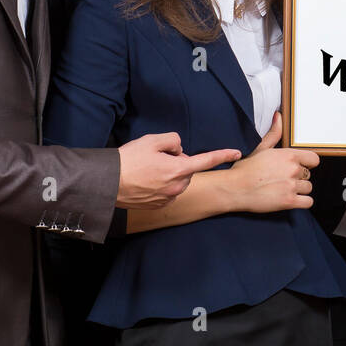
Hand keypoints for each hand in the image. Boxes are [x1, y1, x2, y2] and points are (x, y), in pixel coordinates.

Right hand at [115, 132, 240, 208]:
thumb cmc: (129, 160)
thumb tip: (179, 151)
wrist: (108, 183)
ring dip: (169, 173)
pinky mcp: (159, 205)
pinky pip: (167, 190)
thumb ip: (173, 140)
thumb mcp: (152, 140)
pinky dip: (161, 184)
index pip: (206, 160)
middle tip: (155, 158)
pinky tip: (145, 180)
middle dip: (177, 161)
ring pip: (177, 180)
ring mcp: (168, 198)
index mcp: (179, 169)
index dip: (223, 155)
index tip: (237, 153)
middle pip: (187, 169)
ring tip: (146, 170)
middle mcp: (177, 186)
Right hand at [226, 114, 319, 212]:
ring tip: (284, 189)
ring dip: (299, 190)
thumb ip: (274, 133)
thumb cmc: (245, 169)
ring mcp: (291, 186)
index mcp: (288, 155)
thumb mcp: (261, 148)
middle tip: (283, 179)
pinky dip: (302, 202)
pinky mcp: (289, 201)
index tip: (299, 167)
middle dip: (298, 177)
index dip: (306, 164)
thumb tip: (278, 116)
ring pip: (308, 188)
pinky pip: (308, 202)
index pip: (313, 159)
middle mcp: (292, 169)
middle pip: (308, 174)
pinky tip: (291, 199)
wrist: (234, 188)